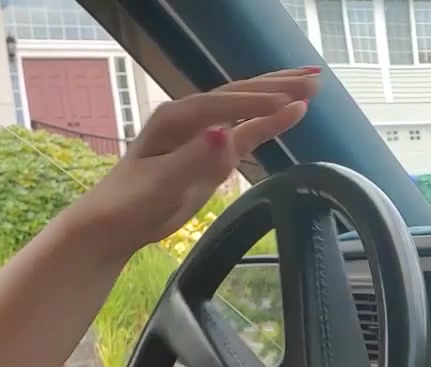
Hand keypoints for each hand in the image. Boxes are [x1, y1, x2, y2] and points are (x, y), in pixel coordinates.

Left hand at [68, 67, 321, 255]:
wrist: (113, 223)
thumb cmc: (131, 203)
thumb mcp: (162, 184)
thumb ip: (195, 159)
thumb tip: (225, 134)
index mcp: (177, 119)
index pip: (225, 104)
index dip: (259, 103)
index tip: (293, 102)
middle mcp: (192, 118)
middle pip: (241, 95)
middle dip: (278, 85)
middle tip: (316, 78)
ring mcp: (202, 133)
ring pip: (246, 107)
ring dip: (278, 94)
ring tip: (312, 83)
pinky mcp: (210, 152)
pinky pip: (245, 130)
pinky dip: (269, 120)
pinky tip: (291, 113)